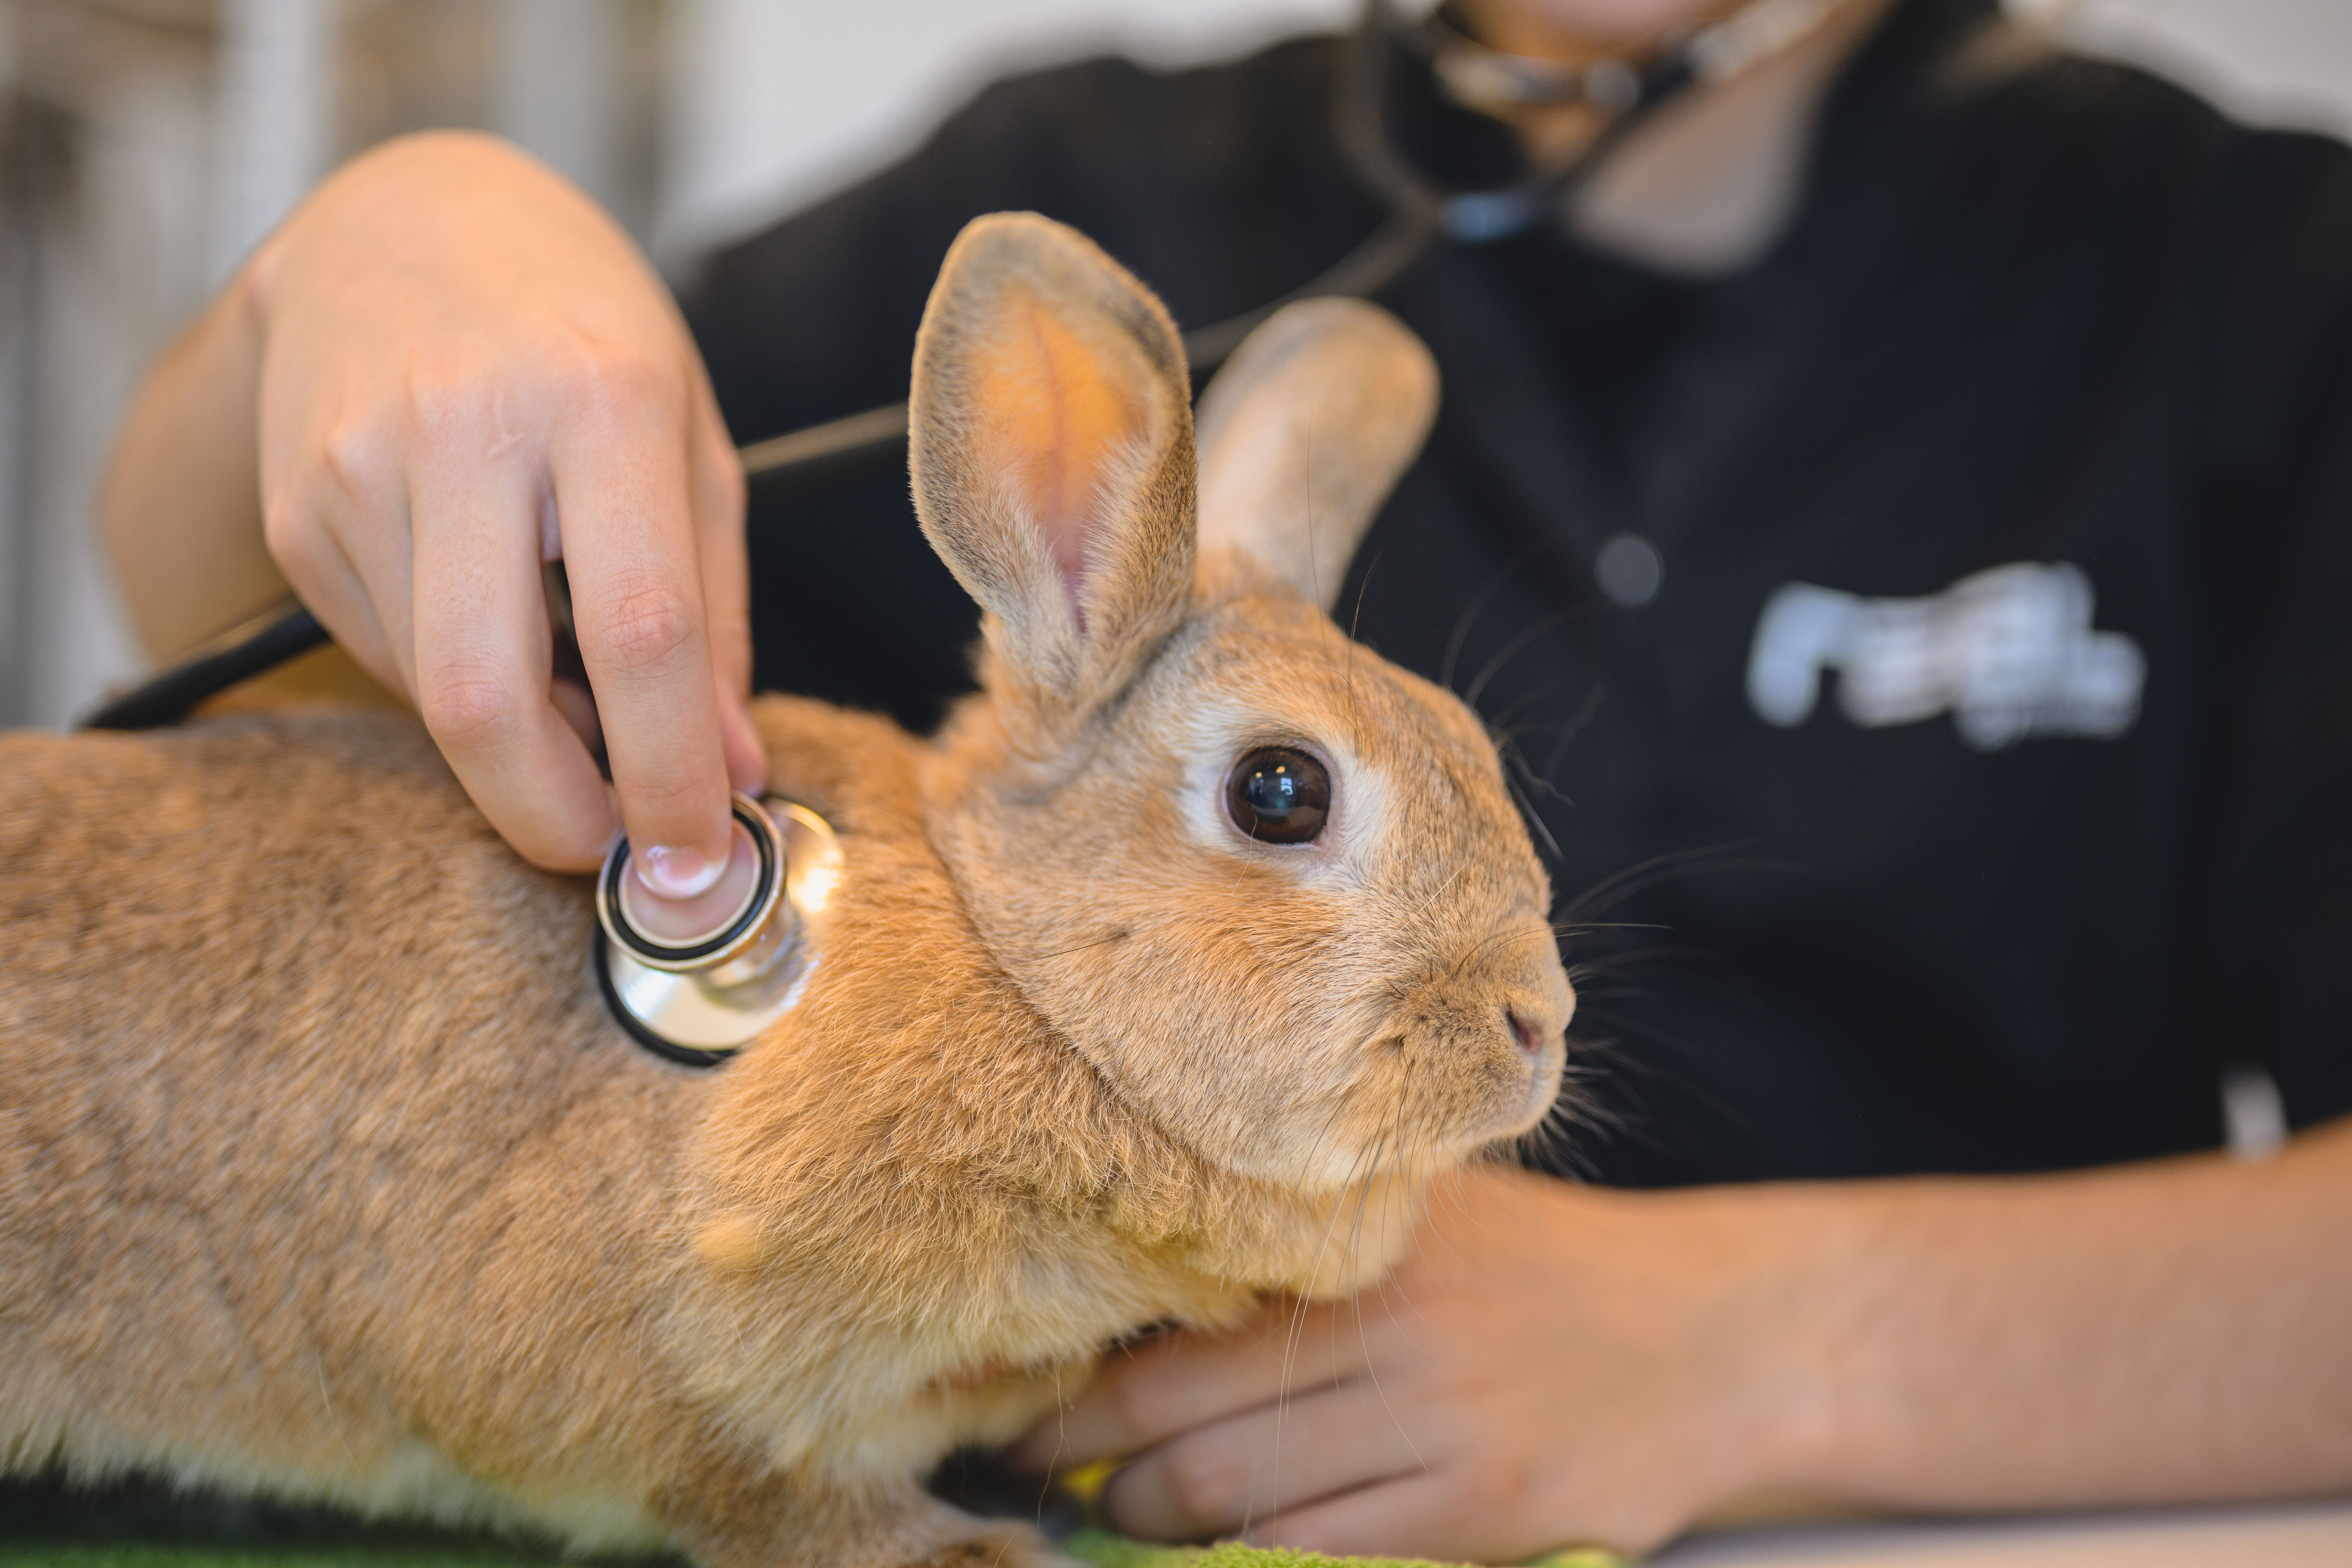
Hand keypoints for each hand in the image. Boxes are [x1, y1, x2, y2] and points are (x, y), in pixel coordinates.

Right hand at [245, 131, 762, 876]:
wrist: (397, 222)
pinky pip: (389, 659)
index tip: (697, 860)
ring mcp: (358, 474)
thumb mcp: (692, 445)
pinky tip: (497, 625)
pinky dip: (460, 688)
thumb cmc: (579, 332)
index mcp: (600, 403)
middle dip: (555, 816)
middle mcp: (466, 433)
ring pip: (436, 698)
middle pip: (490, 700)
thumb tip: (732, 768)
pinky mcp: (296, 514)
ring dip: (519, 748)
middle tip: (614, 846)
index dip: (669, 774)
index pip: (640, 636)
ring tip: (575, 696)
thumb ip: (714, 618)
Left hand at [1008, 1164, 1838, 1560]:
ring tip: (1113, 1518)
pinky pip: (1327, 1556)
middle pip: (1177, 1418)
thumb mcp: (1435, 1216)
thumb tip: (1147, 1296)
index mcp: (1366, 1245)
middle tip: (1037, 1471)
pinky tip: (1218, 1556)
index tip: (1014, 1400)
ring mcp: (1440, 1426)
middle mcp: (1392, 1328)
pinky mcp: (1483, 1511)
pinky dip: (1250, 1566)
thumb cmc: (1550, 1272)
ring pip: (1232, 1500)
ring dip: (1144, 1526)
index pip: (1170, 1320)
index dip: (1073, 1376)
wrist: (1720, 1339)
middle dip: (1083, 1462)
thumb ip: (1312, 1245)